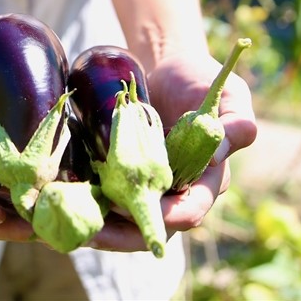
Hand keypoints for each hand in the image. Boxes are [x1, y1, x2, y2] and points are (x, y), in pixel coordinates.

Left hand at [86, 50, 257, 251]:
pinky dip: (87, 204)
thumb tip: (224, 150)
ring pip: (125, 220)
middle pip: (153, 226)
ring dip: (100, 227)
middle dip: (125, 235)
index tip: (151, 213)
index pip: (192, 209)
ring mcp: (147, 185)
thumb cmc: (201, 80)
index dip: (171, 217)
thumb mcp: (228, 96)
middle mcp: (176, 191)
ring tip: (72, 225)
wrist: (166, 65)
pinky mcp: (121, 174)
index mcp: (207, 180)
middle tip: (95, 233)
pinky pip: (106, 198)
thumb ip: (237, 123)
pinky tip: (63, 202)